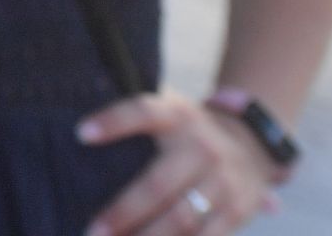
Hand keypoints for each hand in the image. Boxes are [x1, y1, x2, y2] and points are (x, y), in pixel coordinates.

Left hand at [79, 91, 280, 234]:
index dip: (113, 121)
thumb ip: (135, 118)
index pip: (143, 112)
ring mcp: (224, 181)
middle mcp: (202, 148)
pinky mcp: (238, 210)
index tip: (81, 134)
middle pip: (159, 185)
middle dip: (124, 212)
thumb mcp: (168, 109)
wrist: (252, 142)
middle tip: (94, 232)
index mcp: (177, 116)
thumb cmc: (187, 130)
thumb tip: (79, 132)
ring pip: (182, 220)